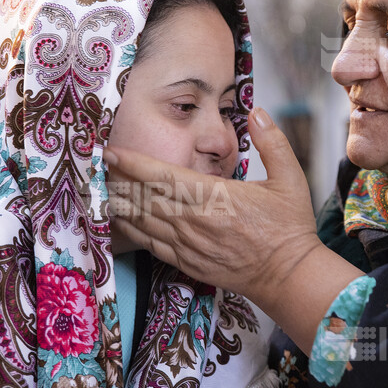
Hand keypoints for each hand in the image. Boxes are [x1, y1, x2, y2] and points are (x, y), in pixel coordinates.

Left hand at [104, 108, 318, 309]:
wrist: (288, 275)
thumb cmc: (288, 228)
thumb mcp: (289, 179)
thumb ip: (272, 142)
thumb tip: (257, 112)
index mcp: (215, 197)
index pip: (163, 176)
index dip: (134, 163)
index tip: (113, 152)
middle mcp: (195, 221)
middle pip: (144, 197)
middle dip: (118, 180)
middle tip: (98, 166)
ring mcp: (188, 244)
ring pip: (142, 221)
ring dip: (119, 204)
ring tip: (100, 188)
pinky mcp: (187, 262)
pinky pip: (150, 244)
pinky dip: (131, 230)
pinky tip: (119, 219)